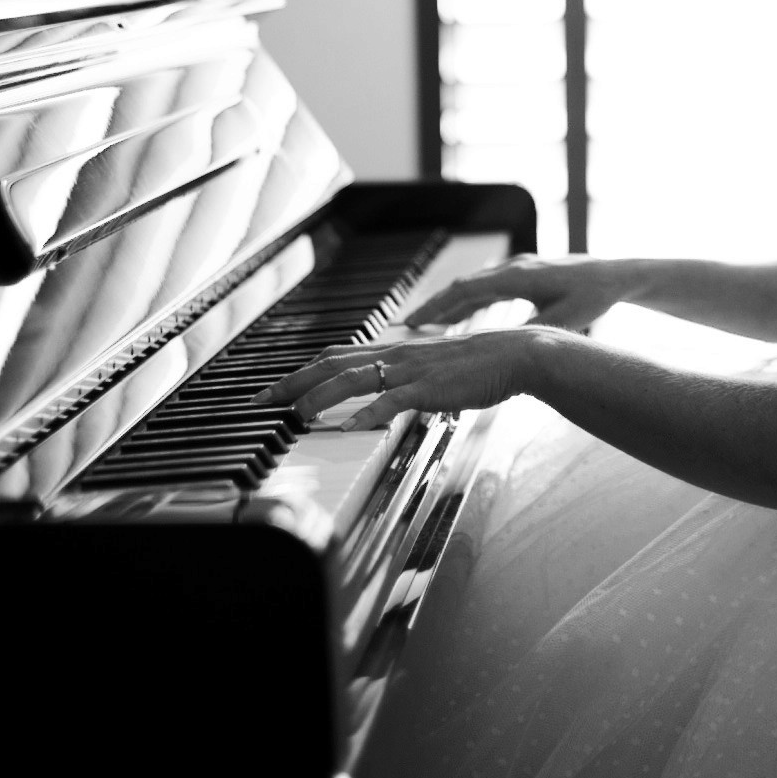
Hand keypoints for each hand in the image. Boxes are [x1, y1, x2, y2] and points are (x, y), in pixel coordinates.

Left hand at [252, 328, 549, 429]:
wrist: (515, 355)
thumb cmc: (477, 366)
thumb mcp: (431, 371)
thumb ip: (404, 380)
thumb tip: (380, 396)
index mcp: (393, 351)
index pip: (334, 357)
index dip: (299, 373)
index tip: (272, 392)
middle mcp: (395, 354)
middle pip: (330, 364)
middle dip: (291, 384)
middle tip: (261, 403)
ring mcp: (410, 370)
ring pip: (353, 378)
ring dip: (320, 397)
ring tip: (295, 416)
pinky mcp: (429, 387)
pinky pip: (392, 399)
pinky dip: (367, 413)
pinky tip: (349, 427)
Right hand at [403, 255, 646, 333]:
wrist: (614, 274)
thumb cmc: (592, 296)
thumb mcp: (562, 319)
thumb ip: (530, 331)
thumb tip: (501, 349)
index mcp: (518, 277)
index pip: (467, 289)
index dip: (438, 306)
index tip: (414, 323)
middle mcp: (513, 268)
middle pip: (463, 286)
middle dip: (435, 305)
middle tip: (407, 325)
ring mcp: (517, 268)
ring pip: (473, 285)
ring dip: (449, 302)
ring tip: (425, 323)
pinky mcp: (524, 272)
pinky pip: (487, 285)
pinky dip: (468, 299)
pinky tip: (458, 314)